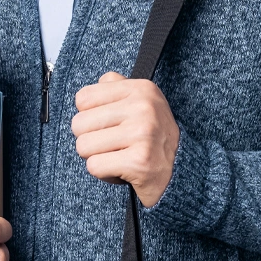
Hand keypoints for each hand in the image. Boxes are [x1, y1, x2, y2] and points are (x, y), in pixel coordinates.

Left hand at [72, 71, 180, 207]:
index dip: (89, 116)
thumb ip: (116, 87)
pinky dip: (104, 174)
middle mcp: (144, 107)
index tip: (109, 125)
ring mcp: (143, 133)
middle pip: (79, 124)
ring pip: (83, 146)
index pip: (83, 98)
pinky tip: (122, 170)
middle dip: (89, 139)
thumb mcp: (142, 102)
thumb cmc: (151, 136)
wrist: (181, 172)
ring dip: (96, 157)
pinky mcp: (140, 161)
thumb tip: (91, 88)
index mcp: (141, 89)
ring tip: (117, 157)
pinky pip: (94, 166)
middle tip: (112, 145)